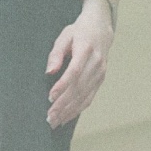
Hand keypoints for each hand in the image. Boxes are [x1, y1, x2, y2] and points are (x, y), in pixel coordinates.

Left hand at [45, 0, 113, 128]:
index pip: (75, 71)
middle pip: (79, 87)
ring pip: (84, 96)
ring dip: (69, 111)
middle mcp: (96, 63)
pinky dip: (78, 109)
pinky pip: (89, 98)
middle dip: (63, 104)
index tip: (50, 97)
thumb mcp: (65, 35)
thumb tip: (49, 71)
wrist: (101, 28)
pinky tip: (67, 117)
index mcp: (86, 49)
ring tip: (55, 121)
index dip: (63, 85)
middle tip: (49, 117)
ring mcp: (100, 73)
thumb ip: (56, 53)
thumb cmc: (79, 31)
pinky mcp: (100, 80)